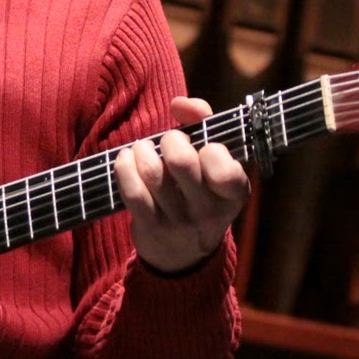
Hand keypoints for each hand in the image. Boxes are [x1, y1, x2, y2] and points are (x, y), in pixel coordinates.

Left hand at [114, 97, 250, 273]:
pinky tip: (126, 160)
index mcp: (234, 192)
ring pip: (152, 172)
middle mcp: (209, 211)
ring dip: (142, 150)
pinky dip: (124, 166)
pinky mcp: (150, 227)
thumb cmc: (200, 192)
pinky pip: (132, 190)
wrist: (184, 255)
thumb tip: (179, 103)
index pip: (224, 166)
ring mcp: (179, 222)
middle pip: (182, 161)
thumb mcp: (214, 163)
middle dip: (170, 140)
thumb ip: (203, 123)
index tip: (203, 146)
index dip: (210, 148)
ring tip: (143, 149)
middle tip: (169, 142)